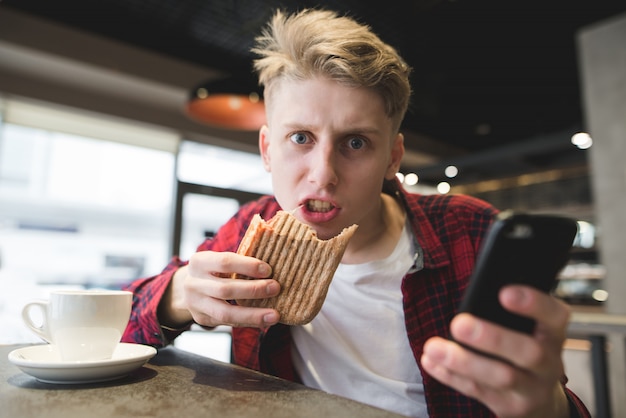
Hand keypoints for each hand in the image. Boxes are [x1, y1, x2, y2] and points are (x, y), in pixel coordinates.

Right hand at [159, 251, 280, 328]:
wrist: (188, 287)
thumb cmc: (213, 270)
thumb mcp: (218, 260)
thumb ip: (239, 262)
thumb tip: (272, 267)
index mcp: (199, 262)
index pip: (225, 262)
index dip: (247, 266)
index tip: (268, 269)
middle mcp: (193, 283)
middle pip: (225, 289)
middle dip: (253, 290)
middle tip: (275, 288)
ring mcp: (195, 304)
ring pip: (225, 312)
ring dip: (253, 314)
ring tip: (274, 315)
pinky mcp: (202, 319)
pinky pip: (228, 323)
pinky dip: (248, 322)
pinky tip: (264, 321)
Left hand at [421, 285, 570, 417]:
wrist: (540, 398)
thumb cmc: (524, 347)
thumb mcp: (528, 329)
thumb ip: (507, 314)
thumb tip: (473, 294)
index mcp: (553, 334)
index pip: (554, 316)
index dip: (533, 304)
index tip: (504, 293)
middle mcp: (549, 363)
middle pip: (529, 353)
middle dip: (492, 338)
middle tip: (459, 324)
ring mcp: (532, 389)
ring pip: (501, 378)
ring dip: (463, 361)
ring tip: (434, 347)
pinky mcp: (511, 407)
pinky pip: (478, 391)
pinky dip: (451, 376)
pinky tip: (431, 361)